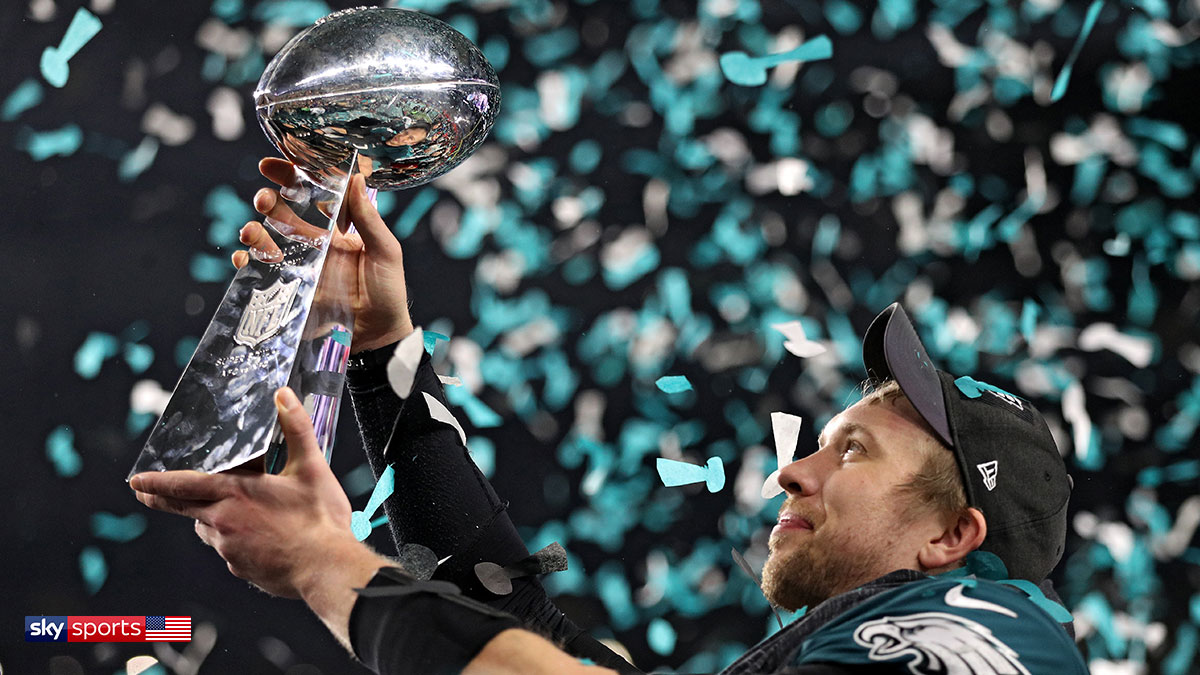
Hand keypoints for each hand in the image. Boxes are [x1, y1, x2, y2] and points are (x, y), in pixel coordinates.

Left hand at [130, 387, 380, 599]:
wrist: (327, 569)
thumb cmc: (320, 518)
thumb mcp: (311, 467)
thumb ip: (295, 428)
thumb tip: (283, 395)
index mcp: (235, 494)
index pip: (184, 485)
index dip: (157, 482)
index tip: (136, 480)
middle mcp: (223, 522)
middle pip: (184, 508)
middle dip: (162, 499)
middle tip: (143, 493)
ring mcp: (229, 550)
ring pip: (210, 530)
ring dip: (213, 519)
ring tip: (238, 513)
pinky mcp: (241, 569)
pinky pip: (230, 551)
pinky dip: (237, 541)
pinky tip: (263, 539)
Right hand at [233, 158, 413, 352]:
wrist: (379, 337)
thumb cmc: (388, 293)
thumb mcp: (385, 252)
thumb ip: (369, 219)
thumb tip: (356, 177)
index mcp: (337, 229)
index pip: (312, 195)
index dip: (292, 176)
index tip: (273, 163)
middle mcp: (314, 243)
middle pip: (282, 213)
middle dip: (267, 201)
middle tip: (264, 200)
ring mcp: (299, 266)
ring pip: (266, 239)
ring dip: (253, 229)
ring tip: (252, 232)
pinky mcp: (288, 289)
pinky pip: (260, 271)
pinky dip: (246, 261)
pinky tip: (244, 257)